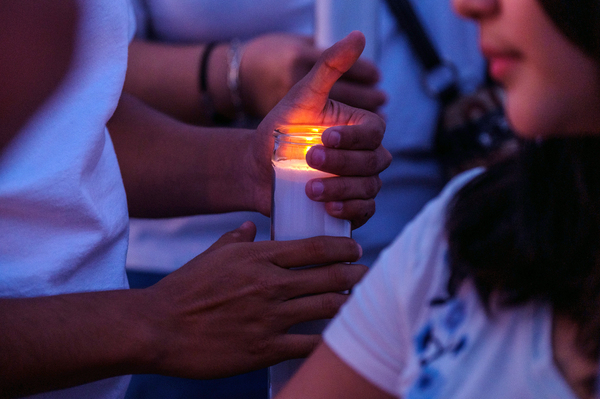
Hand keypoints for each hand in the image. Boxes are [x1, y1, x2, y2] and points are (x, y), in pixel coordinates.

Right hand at [144, 222, 366, 378]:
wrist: (159, 328)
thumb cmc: (186, 289)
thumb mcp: (212, 255)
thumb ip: (237, 239)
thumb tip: (252, 226)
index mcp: (258, 257)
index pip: (314, 248)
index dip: (342, 248)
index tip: (355, 249)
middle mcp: (270, 284)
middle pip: (329, 276)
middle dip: (355, 273)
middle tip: (367, 273)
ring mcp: (269, 318)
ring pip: (326, 307)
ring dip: (349, 302)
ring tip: (359, 300)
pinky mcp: (264, 349)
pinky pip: (308, 343)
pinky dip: (327, 339)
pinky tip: (338, 335)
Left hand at [250, 31, 391, 228]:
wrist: (259, 166)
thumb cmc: (282, 129)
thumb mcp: (303, 95)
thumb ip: (329, 66)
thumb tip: (358, 35)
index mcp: (360, 129)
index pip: (373, 133)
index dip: (353, 137)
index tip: (325, 136)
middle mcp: (366, 156)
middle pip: (374, 163)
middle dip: (342, 163)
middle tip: (309, 159)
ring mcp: (360, 183)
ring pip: (368, 188)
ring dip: (341, 189)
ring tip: (309, 188)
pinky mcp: (350, 207)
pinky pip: (364, 212)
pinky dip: (350, 211)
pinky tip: (329, 208)